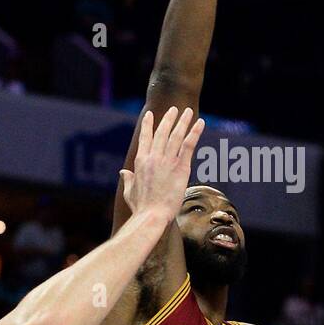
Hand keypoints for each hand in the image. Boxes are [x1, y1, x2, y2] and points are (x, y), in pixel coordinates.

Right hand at [120, 106, 204, 222]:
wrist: (151, 215)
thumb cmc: (140, 207)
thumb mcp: (129, 191)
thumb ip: (127, 179)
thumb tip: (122, 172)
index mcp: (141, 161)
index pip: (145, 138)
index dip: (148, 125)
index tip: (150, 114)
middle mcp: (154, 157)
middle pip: (162, 132)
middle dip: (168, 119)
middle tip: (174, 109)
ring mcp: (168, 161)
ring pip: (176, 135)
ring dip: (182, 121)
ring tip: (187, 111)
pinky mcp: (181, 167)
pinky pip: (189, 145)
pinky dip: (195, 132)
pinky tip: (200, 122)